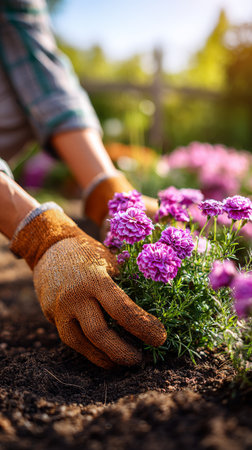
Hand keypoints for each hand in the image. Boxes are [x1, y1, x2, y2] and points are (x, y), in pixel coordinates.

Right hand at [11, 206, 166, 368]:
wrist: (51, 248)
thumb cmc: (90, 253)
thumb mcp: (111, 261)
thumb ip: (126, 284)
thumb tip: (156, 310)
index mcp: (95, 278)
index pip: (122, 310)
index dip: (143, 327)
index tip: (160, 338)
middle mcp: (75, 296)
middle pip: (99, 333)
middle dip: (122, 352)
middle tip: (141, 359)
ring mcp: (60, 308)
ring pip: (81, 343)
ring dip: (104, 358)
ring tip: (124, 362)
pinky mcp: (51, 317)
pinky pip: (71, 339)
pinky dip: (90, 350)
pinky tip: (105, 354)